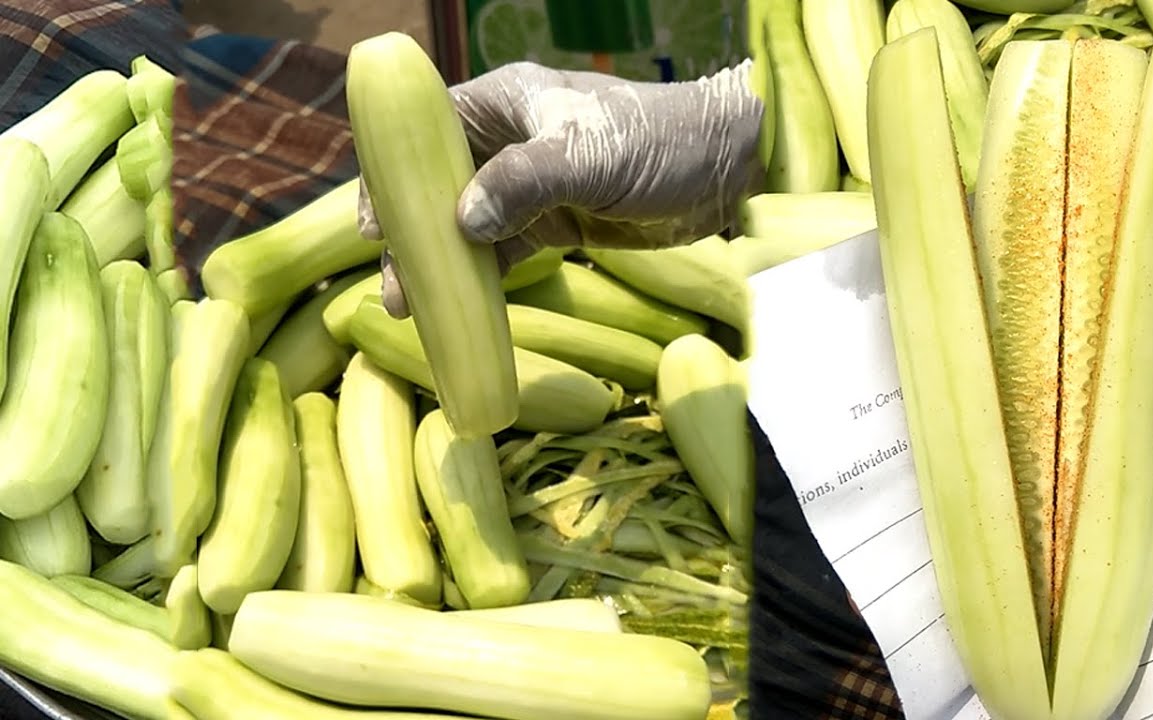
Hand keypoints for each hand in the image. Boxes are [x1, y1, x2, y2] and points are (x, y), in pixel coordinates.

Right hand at [357, 60, 764, 317]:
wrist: (725, 171)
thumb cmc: (660, 142)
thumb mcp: (588, 155)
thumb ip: (524, 182)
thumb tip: (462, 222)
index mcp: (505, 103)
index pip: (427, 130)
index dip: (392, 174)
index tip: (376, 225)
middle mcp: (508, 140)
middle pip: (437, 185)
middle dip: (410, 233)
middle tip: (392, 286)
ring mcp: (528, 183)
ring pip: (464, 224)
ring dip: (438, 264)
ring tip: (410, 309)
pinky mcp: (552, 221)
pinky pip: (500, 251)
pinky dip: (477, 279)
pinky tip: (456, 310)